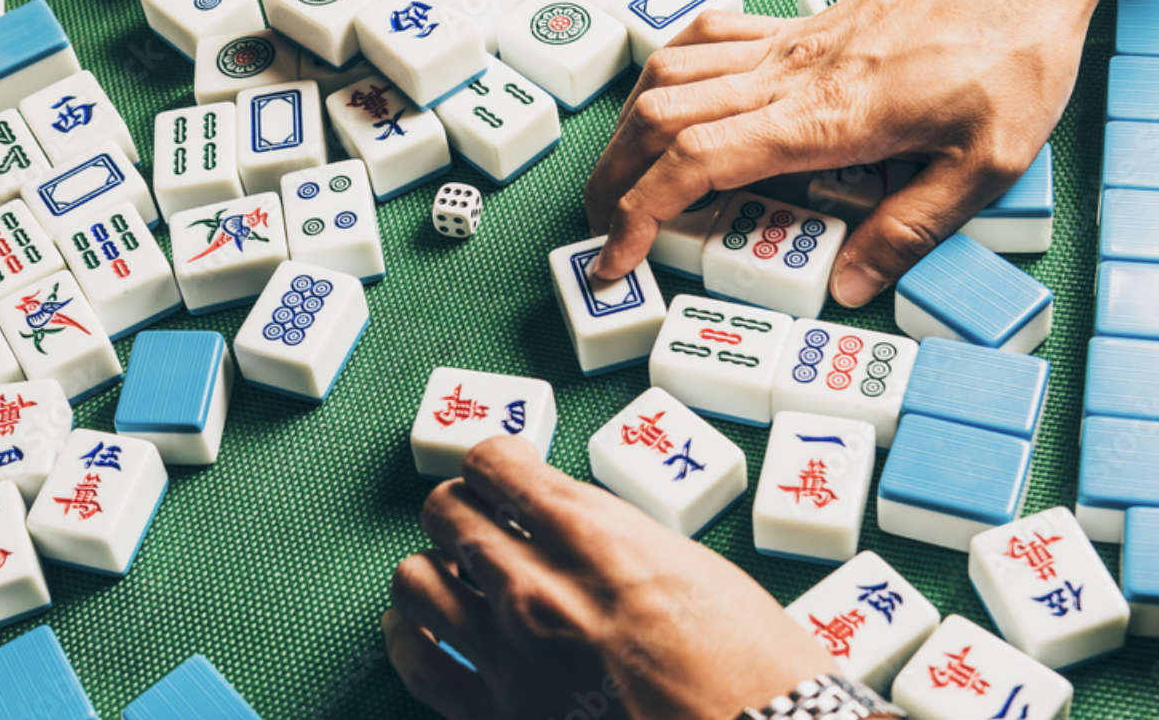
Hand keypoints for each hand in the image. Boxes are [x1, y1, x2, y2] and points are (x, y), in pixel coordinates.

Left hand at [385, 437, 833, 719]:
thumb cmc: (748, 665)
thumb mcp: (686, 565)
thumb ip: (611, 539)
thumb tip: (571, 528)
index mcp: (589, 535)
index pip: (492, 464)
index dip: (492, 465)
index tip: (500, 475)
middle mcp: (536, 585)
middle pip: (445, 511)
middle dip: (460, 510)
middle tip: (479, 524)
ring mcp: (508, 653)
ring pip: (414, 579)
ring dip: (433, 569)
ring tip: (454, 577)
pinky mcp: (496, 713)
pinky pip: (416, 662)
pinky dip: (410, 637)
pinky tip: (425, 630)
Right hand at [584, 0, 1108, 305]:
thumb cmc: (1014, 46)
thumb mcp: (986, 160)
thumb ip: (912, 227)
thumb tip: (853, 285)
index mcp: (823, 118)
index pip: (696, 163)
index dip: (641, 215)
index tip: (616, 259)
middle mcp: (787, 77)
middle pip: (660, 123)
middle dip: (615, 184)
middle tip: (604, 232)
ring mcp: (785, 45)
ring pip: (667, 79)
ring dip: (628, 132)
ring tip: (621, 179)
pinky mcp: (795, 24)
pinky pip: (703, 39)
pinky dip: (665, 74)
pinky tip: (665, 98)